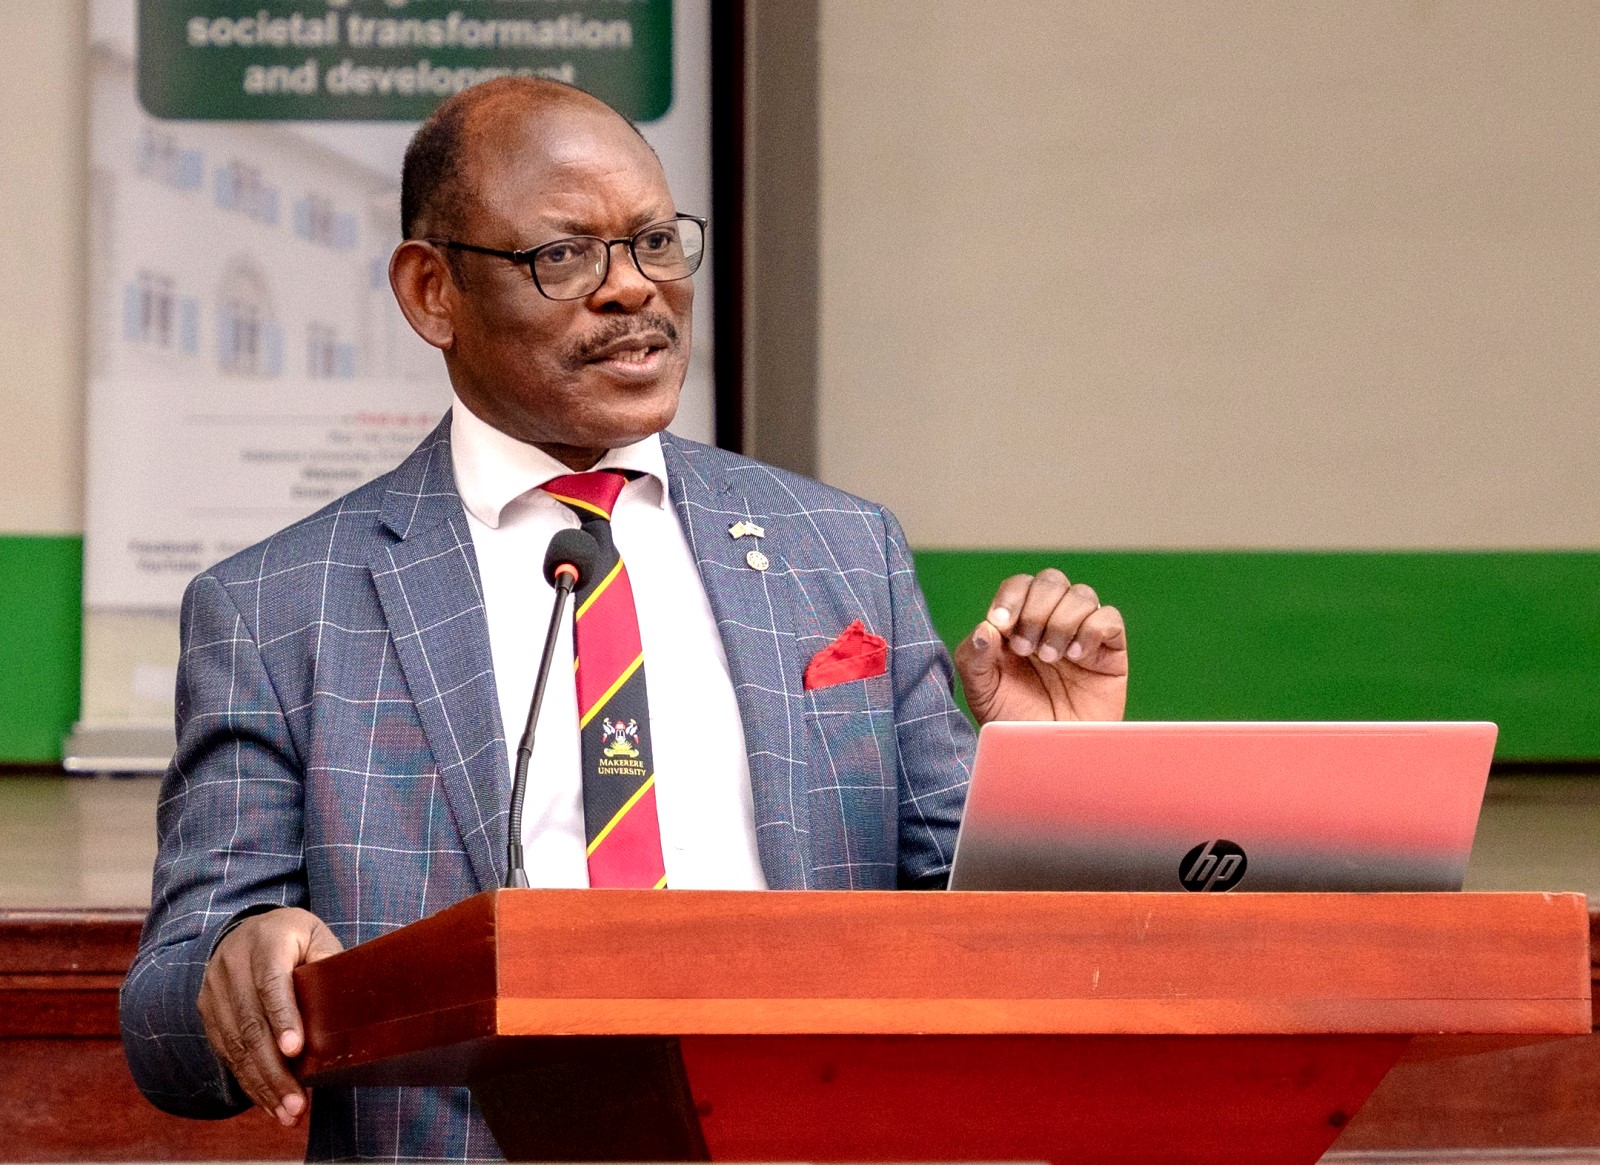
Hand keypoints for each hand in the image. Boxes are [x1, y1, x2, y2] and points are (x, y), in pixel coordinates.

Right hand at [198, 908, 342, 1126]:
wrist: (248, 928)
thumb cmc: (295, 938)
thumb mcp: (316, 937)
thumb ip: (329, 964)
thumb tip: (347, 1007)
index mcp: (264, 941)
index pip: (271, 982)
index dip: (283, 1017)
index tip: (295, 1050)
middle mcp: (231, 965)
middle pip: (250, 1023)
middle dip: (274, 1069)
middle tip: (297, 1104)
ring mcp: (214, 991)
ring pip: (235, 1046)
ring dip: (262, 1084)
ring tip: (287, 1113)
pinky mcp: (208, 1014)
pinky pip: (227, 1053)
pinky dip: (249, 1081)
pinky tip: (269, 1102)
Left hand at [953, 568, 1126, 722]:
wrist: (1048, 757)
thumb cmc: (1013, 724)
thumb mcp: (981, 692)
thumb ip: (974, 658)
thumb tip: (985, 627)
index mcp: (1018, 625)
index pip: (1019, 585)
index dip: (1011, 597)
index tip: (1002, 625)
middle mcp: (1051, 623)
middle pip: (1051, 580)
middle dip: (1036, 609)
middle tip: (1026, 648)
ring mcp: (1082, 635)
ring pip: (1081, 594)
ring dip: (1061, 621)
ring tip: (1051, 658)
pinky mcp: (1109, 651)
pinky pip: (1109, 618)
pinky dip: (1092, 630)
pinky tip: (1077, 657)